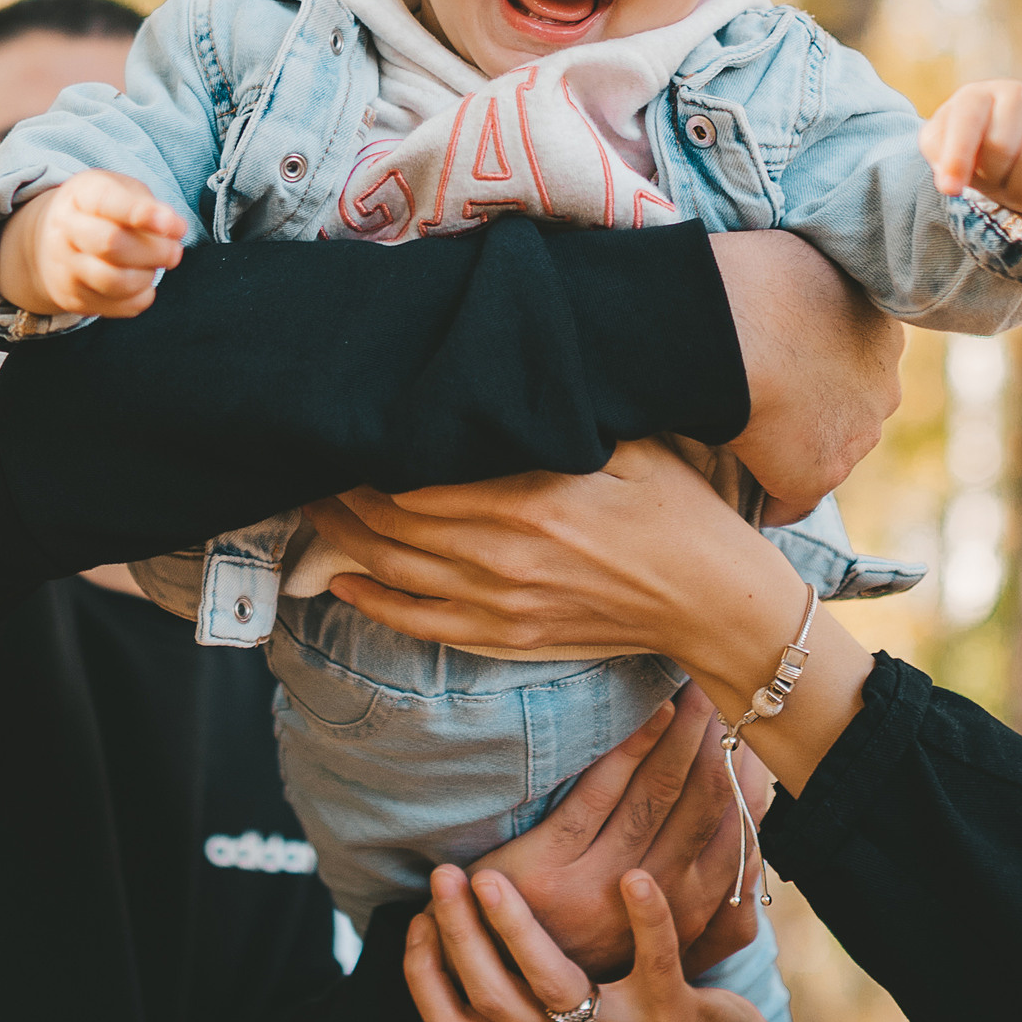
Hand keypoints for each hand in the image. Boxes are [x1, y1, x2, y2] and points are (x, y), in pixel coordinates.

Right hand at [0, 170, 185, 318]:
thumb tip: (176, 228)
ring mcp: (65, 267)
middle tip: (175, 250)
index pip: (107, 202)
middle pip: (111, 244)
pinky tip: (142, 283)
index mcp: (80, 195)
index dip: (142, 214)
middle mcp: (65, 230)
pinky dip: (142, 297)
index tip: (173, 225)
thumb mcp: (122, 191)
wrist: (50, 240)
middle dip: (155, 250)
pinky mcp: (74, 299)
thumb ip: (148, 205)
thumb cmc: (102, 211)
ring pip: (115, 282)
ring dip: (147, 276)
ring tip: (154, 266)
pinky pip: (120, 306)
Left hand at [307, 439, 787, 661]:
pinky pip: (419, 624)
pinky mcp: (508, 638)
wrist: (714, 600)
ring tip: (313, 512)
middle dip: (340, 494)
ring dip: (343, 542)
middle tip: (307, 466)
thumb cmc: (678, 512)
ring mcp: (501, 604)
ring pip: (393, 571)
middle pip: (390, 521)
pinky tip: (343, 583)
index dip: (367, 457)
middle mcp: (501, 556)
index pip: (415, 475)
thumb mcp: (628, 445)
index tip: (341, 431)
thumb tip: (498, 383)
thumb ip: (558, 417)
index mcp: (528, 499)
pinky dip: (373, 603)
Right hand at [406, 867, 858, 1021]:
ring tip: (493, 878)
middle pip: (492, 999)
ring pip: (553, 987)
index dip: (424, 975)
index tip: (414, 917)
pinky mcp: (675, 1019)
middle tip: (444, 876)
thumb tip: (454, 916)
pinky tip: (631, 876)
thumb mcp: (565, 1021)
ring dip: (517, 929)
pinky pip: (655, 964)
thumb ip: (520, 986)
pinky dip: (644, 919)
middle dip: (459, 935)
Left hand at [471, 686, 766, 980]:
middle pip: (703, 808)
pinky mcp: (546, 870)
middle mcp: (648, 902)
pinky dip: (632, 749)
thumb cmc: (583, 939)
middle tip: (728, 690)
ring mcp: (596, 887)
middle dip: (720, 744)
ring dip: (684, 736)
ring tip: (696, 689)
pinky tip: (654, 712)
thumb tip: (753, 808)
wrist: (495, 976)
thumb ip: (705, 882)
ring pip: (657, 795)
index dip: (750, 779)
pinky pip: (599, 796)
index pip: (735, 836)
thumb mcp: (656, 928)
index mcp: (684, 917)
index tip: (757, 729)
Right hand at [705, 231, 904, 525]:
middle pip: (852, 404)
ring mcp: (856, 434)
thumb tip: (786, 283)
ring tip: (745, 435)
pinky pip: (792, 499)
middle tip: (765, 391)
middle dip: (818, 403)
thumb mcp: (793, 258)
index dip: (820, 357)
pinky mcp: (819, 475)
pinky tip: (740, 484)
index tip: (785, 354)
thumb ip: (805, 283)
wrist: (730, 327)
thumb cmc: (749, 276)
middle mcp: (884, 383)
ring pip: (828, 450)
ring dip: (795, 447)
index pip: (858, 353)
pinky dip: (770, 496)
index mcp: (883, 328)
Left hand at [919, 80, 1021, 231]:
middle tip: (992, 180)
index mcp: (976, 96)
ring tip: (1015, 184)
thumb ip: (936, 149)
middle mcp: (1017, 93)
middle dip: (992, 178)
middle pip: (1002, 147)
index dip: (957, 157)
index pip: (968, 120)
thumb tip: (949, 172)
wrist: (1014, 160)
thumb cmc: (973, 154)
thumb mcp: (942, 149)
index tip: (949, 189)